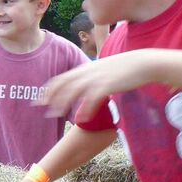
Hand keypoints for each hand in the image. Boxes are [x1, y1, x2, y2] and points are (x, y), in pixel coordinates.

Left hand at [39, 50, 154, 119]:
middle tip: (41, 108)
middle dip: (51, 96)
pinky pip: (92, 97)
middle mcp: (87, 72)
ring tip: (55, 114)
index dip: (49, 89)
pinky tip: (80, 118)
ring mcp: (97, 78)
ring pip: (74, 90)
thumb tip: (84, 87)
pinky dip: (85, 108)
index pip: (61, 78)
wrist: (142, 63)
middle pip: (64, 84)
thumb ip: (91, 77)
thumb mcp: (102, 70)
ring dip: (63, 102)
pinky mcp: (108, 85)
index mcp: (85, 69)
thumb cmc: (124, 68)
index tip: (40, 99)